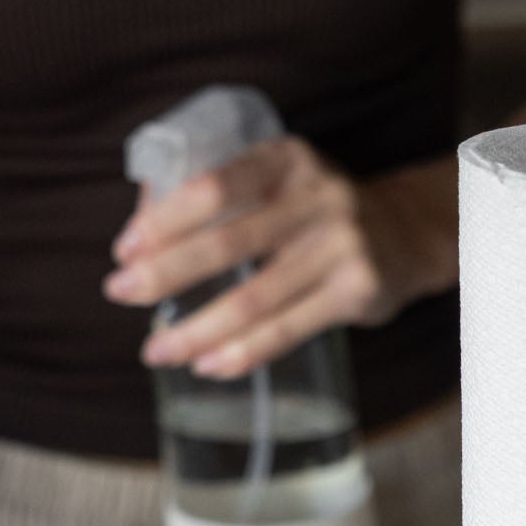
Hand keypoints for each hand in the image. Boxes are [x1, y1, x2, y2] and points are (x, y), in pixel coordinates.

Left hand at [103, 137, 456, 377]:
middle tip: (118, 294)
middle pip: (229, 242)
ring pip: (255, 298)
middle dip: (165, 273)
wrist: (407, 236)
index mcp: (287, 159)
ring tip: (157, 350)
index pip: (216, 185)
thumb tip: (140, 237)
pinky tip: (207, 366)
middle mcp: (318, 196)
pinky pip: (288, 329)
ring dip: (197, 329)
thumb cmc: (316, 215)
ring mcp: (342, 245)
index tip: (123, 248)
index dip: (165, 218)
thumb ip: (223, 201)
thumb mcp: (279, 185)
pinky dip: (243, 353)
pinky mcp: (357, 291)